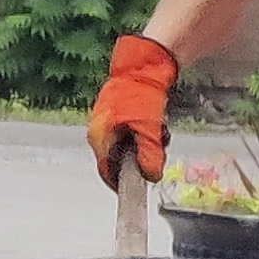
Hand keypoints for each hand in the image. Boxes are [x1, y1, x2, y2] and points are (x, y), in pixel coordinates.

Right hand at [88, 32, 176, 185]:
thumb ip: (149, 158)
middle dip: (137, 162)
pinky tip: (156, 125)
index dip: (121, 184)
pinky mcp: (115, 114)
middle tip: (157, 157)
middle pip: (116, 160)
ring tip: (160, 135)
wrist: (143, 68)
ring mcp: (105, 122)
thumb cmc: (141, 98)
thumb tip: (151, 175)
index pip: (106, 172)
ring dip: (142, 147)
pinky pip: (127, 133)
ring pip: (124, 146)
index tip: (137, 190)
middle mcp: (98, 132)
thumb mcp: (149, 133)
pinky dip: (141, 135)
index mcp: (99, 139)